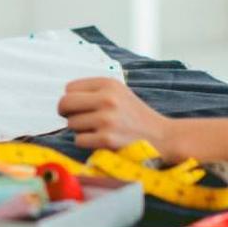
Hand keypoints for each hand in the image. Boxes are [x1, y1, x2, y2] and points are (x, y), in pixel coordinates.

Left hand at [57, 77, 173, 153]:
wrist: (163, 137)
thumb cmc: (136, 116)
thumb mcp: (119, 93)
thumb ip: (93, 92)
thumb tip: (64, 100)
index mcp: (108, 84)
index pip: (69, 88)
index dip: (71, 99)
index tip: (78, 107)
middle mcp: (107, 98)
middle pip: (65, 103)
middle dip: (65, 113)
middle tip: (73, 118)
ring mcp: (107, 119)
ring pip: (71, 124)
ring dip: (80, 130)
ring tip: (97, 130)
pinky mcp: (107, 139)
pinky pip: (79, 140)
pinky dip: (86, 142)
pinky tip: (100, 141)